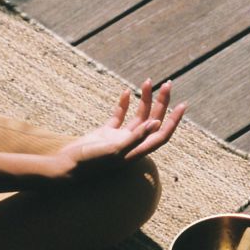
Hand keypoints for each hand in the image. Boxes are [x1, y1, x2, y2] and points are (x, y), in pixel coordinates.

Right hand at [57, 80, 185, 178]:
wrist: (66, 166)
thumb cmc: (90, 163)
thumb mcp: (114, 150)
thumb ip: (135, 137)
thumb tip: (156, 123)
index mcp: (137, 150)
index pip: (162, 134)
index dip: (174, 121)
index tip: (182, 104)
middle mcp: (131, 144)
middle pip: (153, 121)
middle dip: (161, 103)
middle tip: (167, 84)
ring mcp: (118, 138)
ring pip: (138, 116)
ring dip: (145, 100)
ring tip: (148, 82)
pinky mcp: (105, 134)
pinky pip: (119, 117)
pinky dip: (124, 104)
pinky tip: (126, 92)